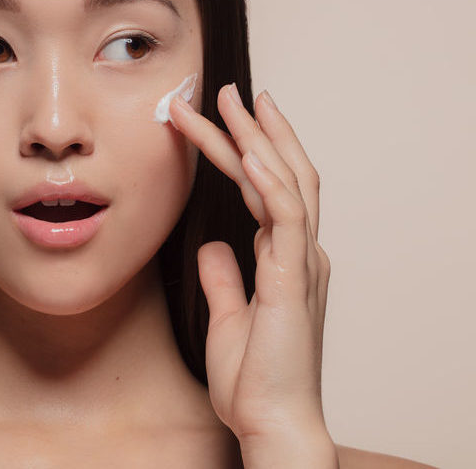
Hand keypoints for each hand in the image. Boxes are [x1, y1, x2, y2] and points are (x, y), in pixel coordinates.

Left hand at [168, 84, 332, 445]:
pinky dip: (270, 180)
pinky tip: (251, 151)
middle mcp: (298, 253)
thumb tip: (212, 246)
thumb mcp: (229, 318)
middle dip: (256, 129)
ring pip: (286, 183)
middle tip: (230, 91)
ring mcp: (300, 263)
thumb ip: (225, 279)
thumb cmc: (255, 379)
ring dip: (258, 138)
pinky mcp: (293, 278)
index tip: (227, 120)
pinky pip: (285, 217)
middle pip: (280, 174)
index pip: (264, 191)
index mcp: (284, 260)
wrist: (271, 421)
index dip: (247, 152)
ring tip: (231, 101)